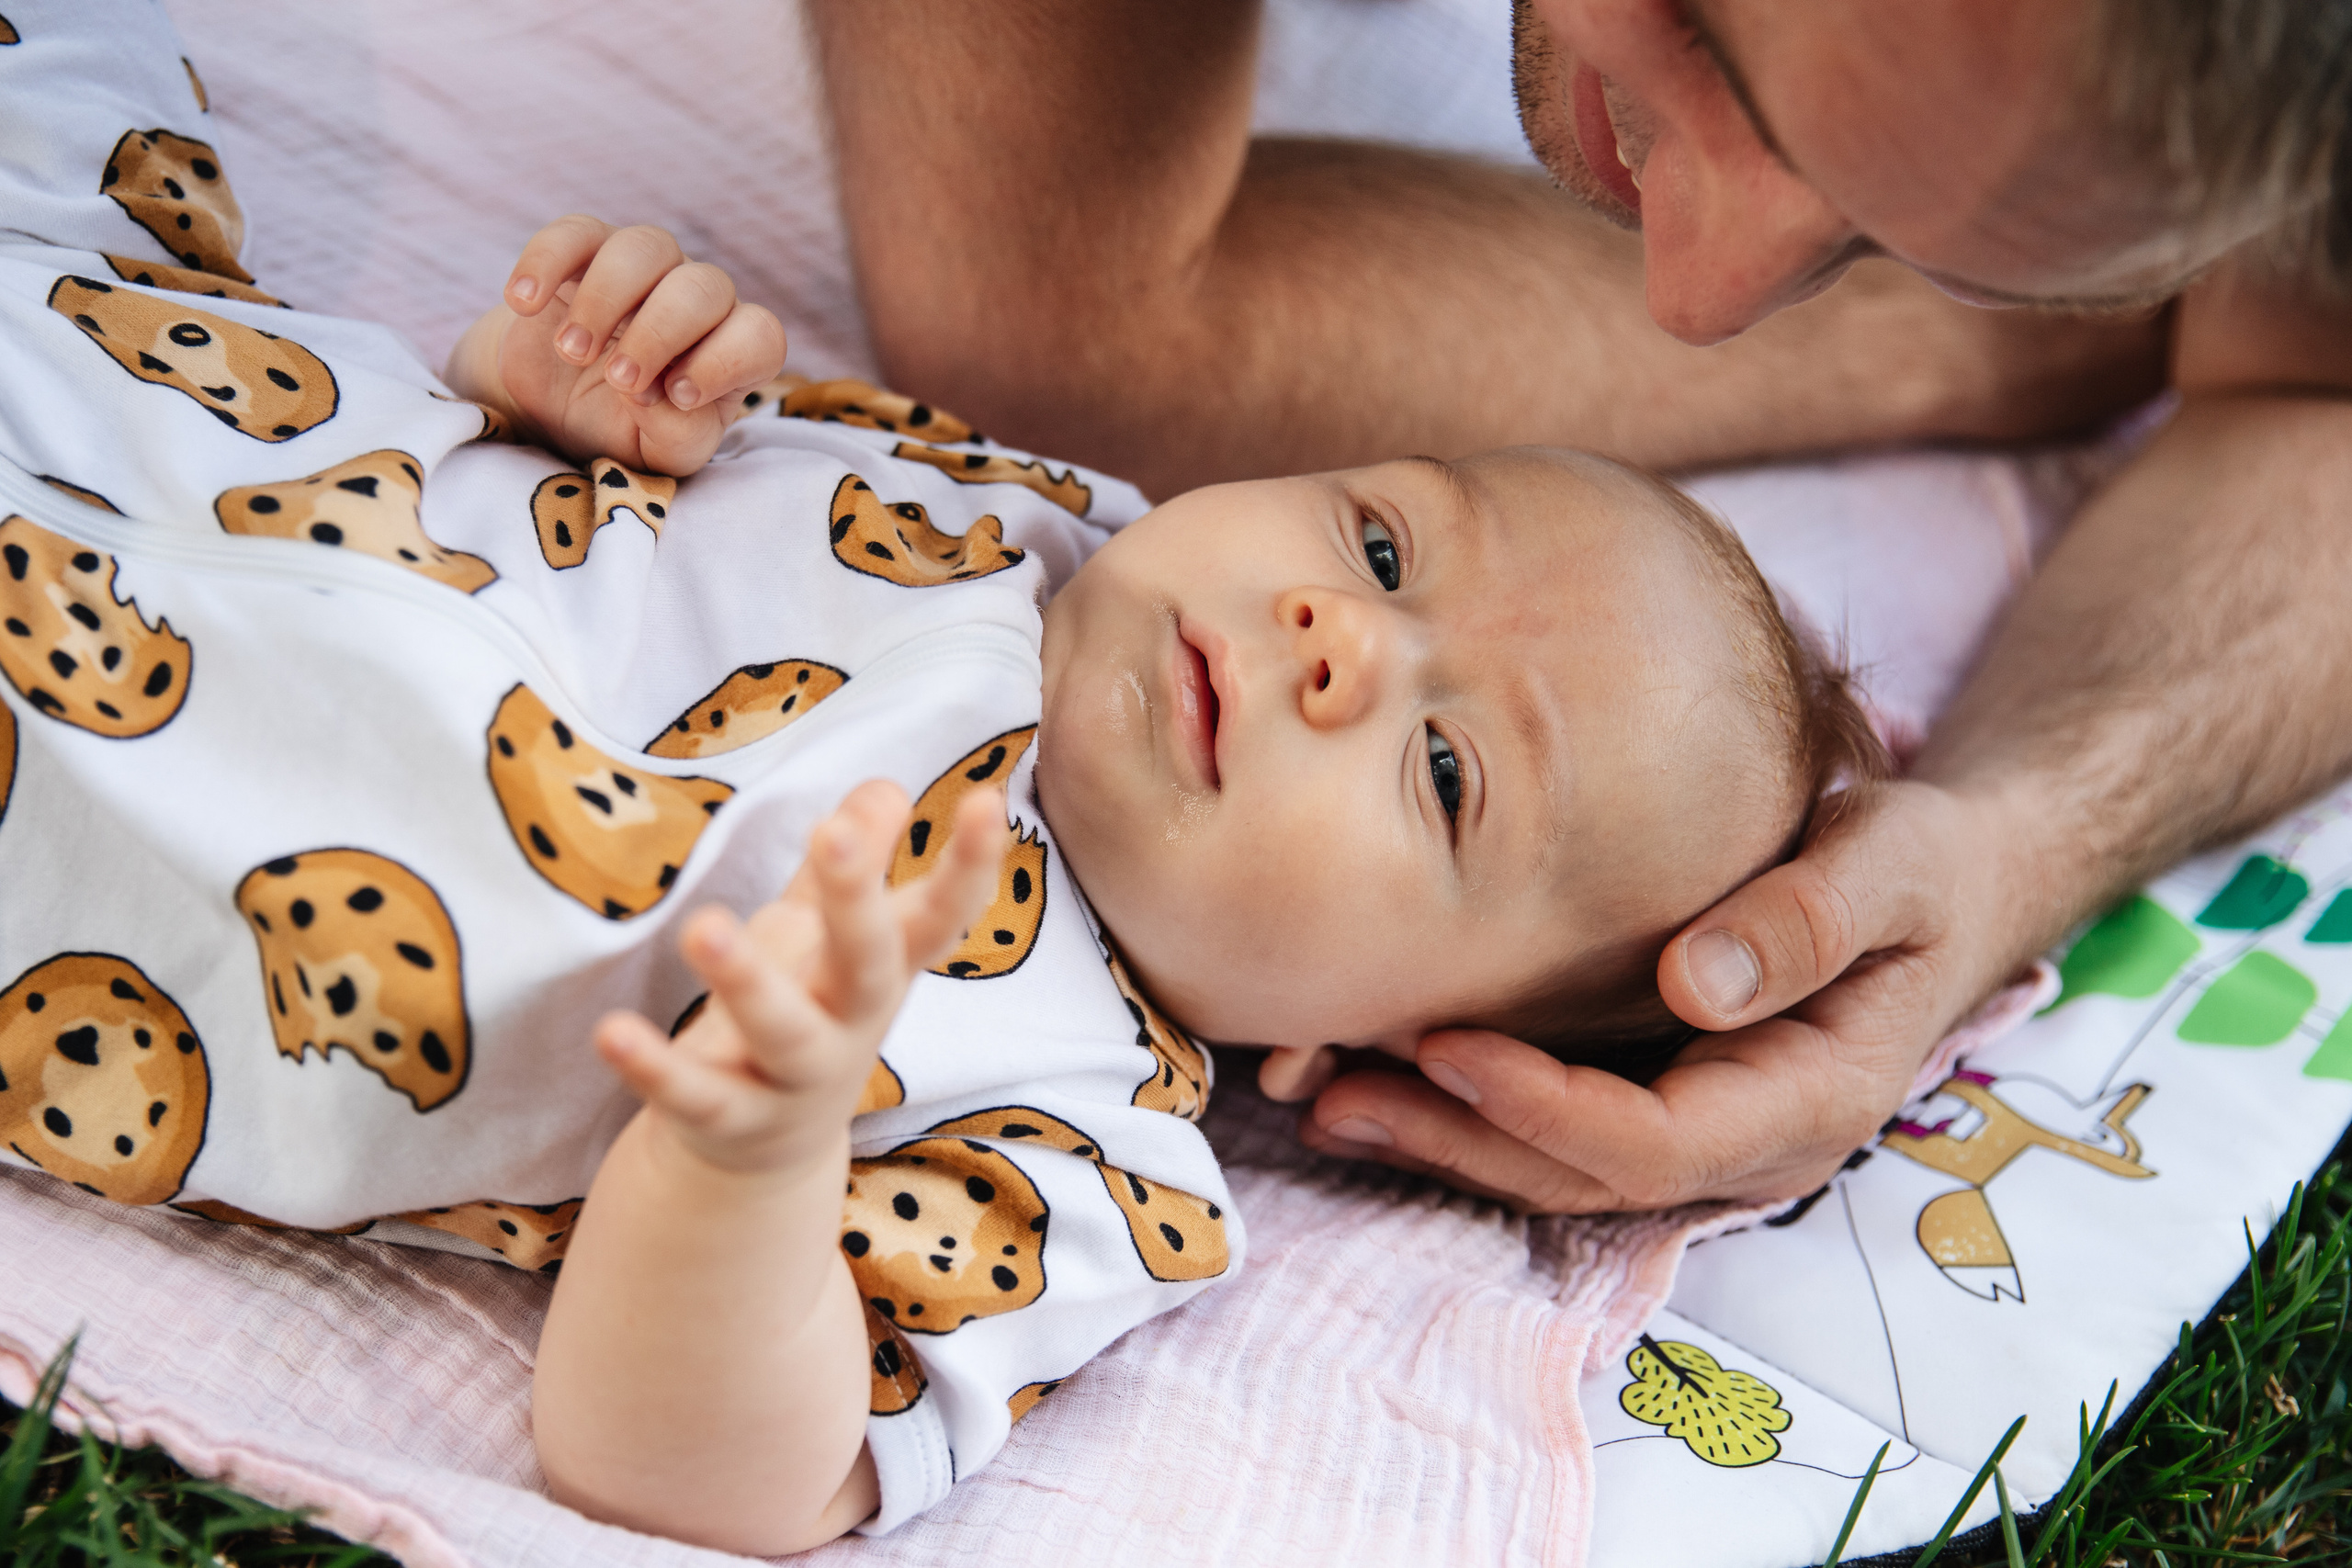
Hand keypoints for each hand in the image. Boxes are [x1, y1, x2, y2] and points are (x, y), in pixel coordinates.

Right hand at [451, 215, 787, 474]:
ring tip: (571, 351)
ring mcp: (646, 268)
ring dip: (606, 300)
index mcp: (731, 350)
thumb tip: (656, 396)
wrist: (560, 409)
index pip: (758, 336)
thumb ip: (676, 434)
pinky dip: (547, 261)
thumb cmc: (626, 429)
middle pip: (702, 288)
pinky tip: (524, 304)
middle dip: (658, 334)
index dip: (726, 362)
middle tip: (616, 380)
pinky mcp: (587, 250)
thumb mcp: (660, 453)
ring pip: (645, 247)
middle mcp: (699, 300)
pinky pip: (576, 232)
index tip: (678, 396)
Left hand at [593, 779, 1007, 1175]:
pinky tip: (612, 1031)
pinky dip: (653, 1065)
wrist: (765, 1154)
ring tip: (705, 926)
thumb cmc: (808, 1008)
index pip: (940, 915)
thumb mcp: (832, 933)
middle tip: (834, 832)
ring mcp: (795, 1079)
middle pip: (870, 964)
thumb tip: (886, 786)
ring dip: (749, 982)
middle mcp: (853, 1024)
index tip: (991, 800)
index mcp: (883, 970)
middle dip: (857, 901)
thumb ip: (856, 862)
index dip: (972, 864)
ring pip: (783, 1033)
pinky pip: (693, 1095)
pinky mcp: (728, 1120)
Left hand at [1297, 779, 2032, 1211]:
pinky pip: (1550, 1129)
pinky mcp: (1656, 1096)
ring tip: (1320, 1099)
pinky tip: (1370, 1077)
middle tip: (1334, 1094)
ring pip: (1552, 1168)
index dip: (1542, 1109)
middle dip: (1456, 1143)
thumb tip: (1693, 983)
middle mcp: (1743, 1142)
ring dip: (1438, 1141)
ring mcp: (1696, 1130)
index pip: (1653, 1142)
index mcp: (1807, 1100)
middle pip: (1580, 1177)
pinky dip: (1460, 1111)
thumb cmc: (1921, 869)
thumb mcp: (1895, 868)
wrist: (1946, 891)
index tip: (1444, 1045)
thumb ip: (1809, 920)